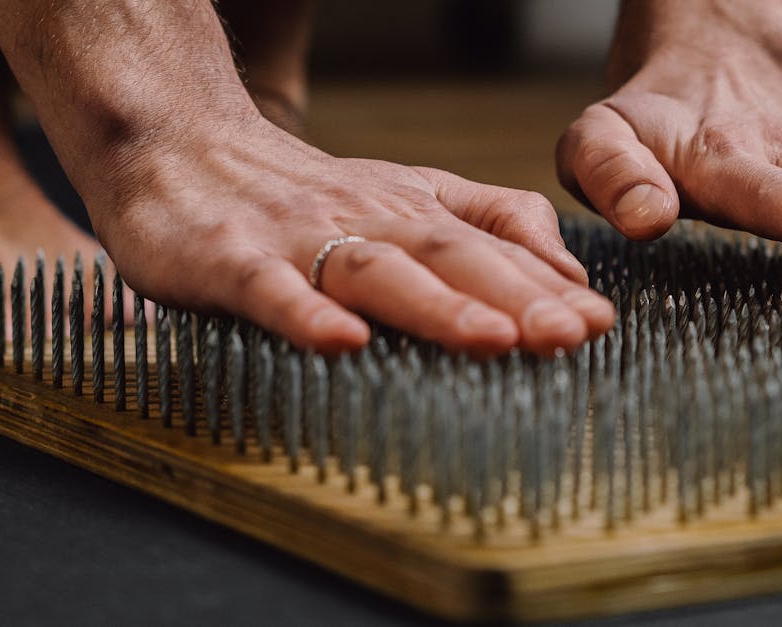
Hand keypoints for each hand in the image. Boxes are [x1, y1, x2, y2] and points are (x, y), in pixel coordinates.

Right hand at [99, 115, 613, 353]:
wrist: (182, 150)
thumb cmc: (306, 191)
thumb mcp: (410, 193)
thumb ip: (489, 220)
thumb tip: (568, 268)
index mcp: (411, 210)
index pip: (490, 249)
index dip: (546, 286)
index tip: (599, 322)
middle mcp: (365, 220)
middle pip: (448, 256)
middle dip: (513, 297)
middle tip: (571, 335)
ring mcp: (297, 239)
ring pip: (375, 271)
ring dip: (435, 307)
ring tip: (491, 339)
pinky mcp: (230, 260)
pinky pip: (270, 290)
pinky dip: (306, 315)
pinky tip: (343, 343)